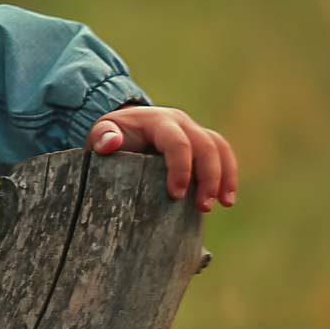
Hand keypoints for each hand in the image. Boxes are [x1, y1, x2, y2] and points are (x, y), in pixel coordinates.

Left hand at [88, 105, 237, 211]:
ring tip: (223, 204)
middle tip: (203, 207)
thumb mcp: (100, 132)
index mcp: (157, 121)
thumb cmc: (111, 135)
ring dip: (224, 176)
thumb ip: (102, 136)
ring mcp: (193, 130)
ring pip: (219, 148)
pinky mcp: (201, 142)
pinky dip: (228, 174)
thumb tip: (111, 144)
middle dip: (208, 177)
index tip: (176, 195)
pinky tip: (226, 198)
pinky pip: (222, 153)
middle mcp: (180, 122)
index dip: (180, 168)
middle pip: (204, 145)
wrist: (123, 127)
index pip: (177, 142)